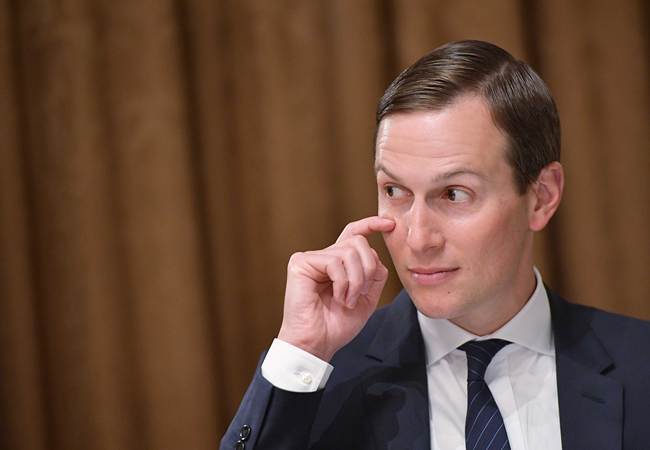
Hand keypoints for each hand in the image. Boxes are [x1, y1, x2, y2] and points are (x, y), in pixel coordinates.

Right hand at [277, 216, 394, 361]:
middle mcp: (323, 257)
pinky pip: (334, 262)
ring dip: (356, 281)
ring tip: (347, 300)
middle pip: (358, 242)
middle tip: (361, 294)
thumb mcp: (366, 298)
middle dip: (368, 268)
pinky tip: (338, 298)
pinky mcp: (300, 263)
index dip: (371, 225)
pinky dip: (343, 283)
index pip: (354, 234)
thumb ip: (374, 273)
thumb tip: (375, 252)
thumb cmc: (337, 325)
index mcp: (338, 263)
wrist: (317, 343)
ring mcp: (310, 258)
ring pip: (349, 252)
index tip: (390, 224)